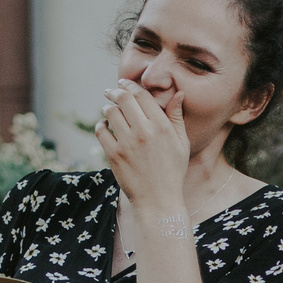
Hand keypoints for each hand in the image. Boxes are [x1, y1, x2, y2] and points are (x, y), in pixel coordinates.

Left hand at [95, 78, 190, 210]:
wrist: (158, 200)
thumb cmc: (172, 171)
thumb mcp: (182, 143)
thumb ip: (177, 117)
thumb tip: (177, 94)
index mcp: (161, 126)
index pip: (141, 95)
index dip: (129, 85)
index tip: (123, 83)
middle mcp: (144, 131)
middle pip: (123, 99)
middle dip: (114, 91)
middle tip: (110, 91)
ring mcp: (127, 143)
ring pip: (110, 113)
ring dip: (107, 108)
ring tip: (107, 110)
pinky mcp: (114, 155)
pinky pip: (101, 131)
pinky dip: (100, 125)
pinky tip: (104, 126)